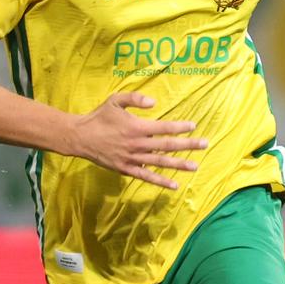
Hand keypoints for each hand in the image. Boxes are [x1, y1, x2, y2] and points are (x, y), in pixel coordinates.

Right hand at [69, 92, 207, 188]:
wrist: (79, 137)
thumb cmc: (99, 117)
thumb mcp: (115, 100)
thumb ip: (134, 99)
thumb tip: (154, 103)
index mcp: (136, 127)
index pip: (164, 127)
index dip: (180, 127)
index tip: (193, 126)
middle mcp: (137, 144)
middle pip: (167, 145)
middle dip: (188, 145)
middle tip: (205, 144)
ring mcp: (132, 158)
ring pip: (160, 162)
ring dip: (178, 164)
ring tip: (195, 166)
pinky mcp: (126, 169)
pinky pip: (147, 176)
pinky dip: (161, 181)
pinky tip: (174, 185)